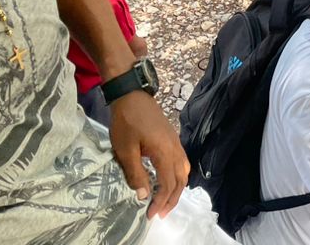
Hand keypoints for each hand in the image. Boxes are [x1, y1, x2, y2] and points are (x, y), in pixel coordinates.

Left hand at [108, 90, 188, 219]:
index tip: (150, 214)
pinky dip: (178, 176)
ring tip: (166, 200)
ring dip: (177, 188)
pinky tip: (168, 179)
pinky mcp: (172, 138)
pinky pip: (182, 162)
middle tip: (159, 213)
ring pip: (184, 170)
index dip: (161, 201)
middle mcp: (175, 148)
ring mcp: (175, 142)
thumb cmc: (126, 121)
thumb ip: (135, 173)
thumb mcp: (125, 150)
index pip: (168, 183)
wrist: (132, 94)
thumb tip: (143, 196)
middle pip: (180, 179)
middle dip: (171, 199)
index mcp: (164, 152)